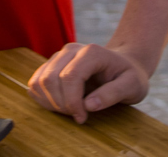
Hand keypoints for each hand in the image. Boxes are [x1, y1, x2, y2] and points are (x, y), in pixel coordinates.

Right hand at [28, 43, 150, 122]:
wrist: (122, 64)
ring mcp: (58, 56)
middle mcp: (71, 49)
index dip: (72, 102)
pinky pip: (35, 83)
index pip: (69, 77)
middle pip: (50, 80)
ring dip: (51, 103)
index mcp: (91, 52)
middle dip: (61, 104)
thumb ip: (113, 94)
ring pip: (39, 81)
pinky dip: (44, 99)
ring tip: (71, 110)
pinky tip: (61, 104)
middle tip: (78, 115)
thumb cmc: (128, 76)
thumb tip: (89, 105)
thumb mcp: (132, 86)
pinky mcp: (50, 64)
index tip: (83, 117)